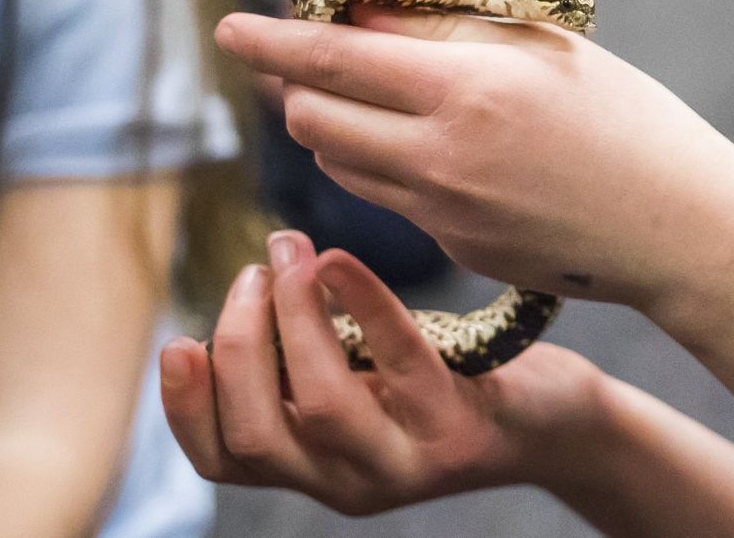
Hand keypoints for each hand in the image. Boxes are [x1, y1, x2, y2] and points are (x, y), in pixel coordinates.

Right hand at [160, 231, 606, 514]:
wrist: (557, 423)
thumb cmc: (451, 387)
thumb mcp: (369, 389)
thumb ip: (310, 368)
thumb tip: (245, 298)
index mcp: (318, 471)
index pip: (225, 457)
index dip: (187, 406)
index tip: (176, 342)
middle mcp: (352, 480)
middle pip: (256, 432)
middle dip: (239, 343)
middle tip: (253, 270)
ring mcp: (407, 460)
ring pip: (318, 403)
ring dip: (292, 319)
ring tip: (290, 253)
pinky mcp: (459, 426)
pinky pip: (400, 361)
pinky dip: (362, 305)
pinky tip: (341, 260)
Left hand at [213, 9, 733, 324]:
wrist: (679, 225)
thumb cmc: (626, 117)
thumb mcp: (545, 49)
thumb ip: (448, 29)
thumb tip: (362, 13)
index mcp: (468, 84)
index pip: (333, 57)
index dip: (271, 40)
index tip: (230, 26)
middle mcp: (441, 152)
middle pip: (315, 116)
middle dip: (302, 84)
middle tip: (326, 59)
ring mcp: (443, 210)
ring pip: (340, 162)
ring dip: (338, 126)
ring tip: (383, 99)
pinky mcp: (454, 248)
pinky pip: (388, 200)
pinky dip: (388, 166)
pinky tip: (441, 150)